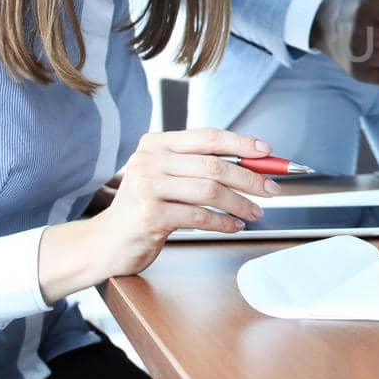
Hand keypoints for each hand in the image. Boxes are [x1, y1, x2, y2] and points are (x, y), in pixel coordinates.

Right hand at [38, 129, 276, 301]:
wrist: (106, 241)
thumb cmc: (145, 208)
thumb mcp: (168, 178)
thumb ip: (200, 167)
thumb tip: (253, 165)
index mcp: (156, 144)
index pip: (208, 137)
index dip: (242, 144)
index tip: (267, 153)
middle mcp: (149, 160)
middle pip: (214, 165)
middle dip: (250, 178)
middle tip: (271, 189)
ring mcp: (147, 187)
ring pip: (210, 190)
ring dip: (240, 203)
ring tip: (255, 212)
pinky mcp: (149, 215)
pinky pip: (199, 216)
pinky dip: (223, 222)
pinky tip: (234, 226)